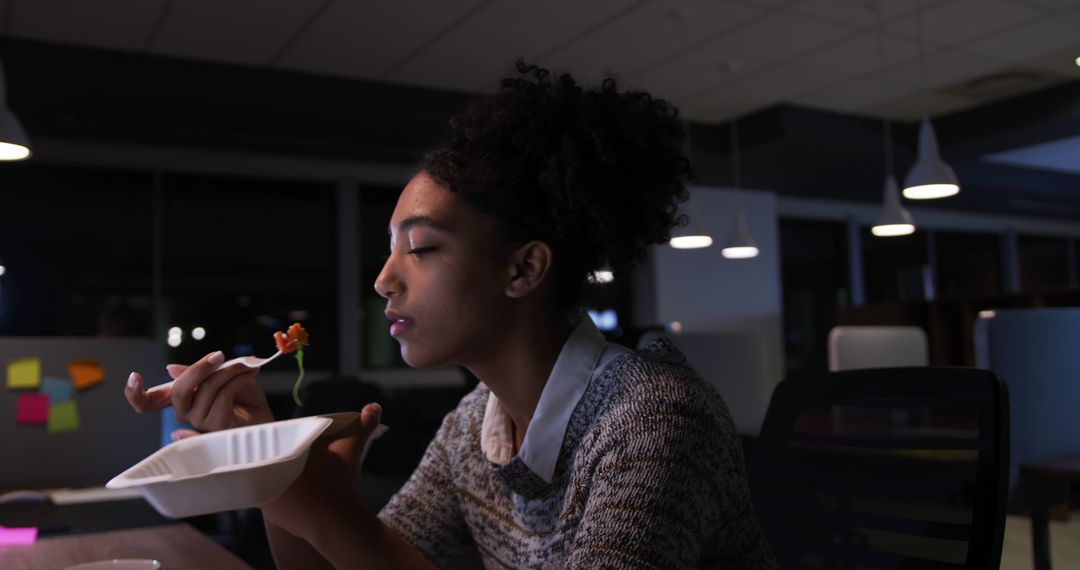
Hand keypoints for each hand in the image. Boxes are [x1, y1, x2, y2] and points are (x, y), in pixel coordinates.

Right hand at [124, 350, 274, 431]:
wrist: (266, 417)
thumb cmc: (244, 397)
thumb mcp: (221, 374)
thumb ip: (200, 371)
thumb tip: (170, 369)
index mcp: (182, 398)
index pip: (147, 403)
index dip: (135, 394)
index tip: (135, 376)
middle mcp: (185, 412)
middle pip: (179, 390)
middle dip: (199, 368)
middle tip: (220, 355)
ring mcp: (200, 422)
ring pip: (208, 388)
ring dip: (231, 371)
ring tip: (247, 366)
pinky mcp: (218, 426)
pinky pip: (224, 396)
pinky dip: (239, 380)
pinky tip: (250, 374)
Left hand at [262, 403, 384, 540]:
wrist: (334, 519)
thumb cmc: (337, 477)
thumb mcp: (352, 445)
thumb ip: (363, 424)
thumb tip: (375, 406)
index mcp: (280, 453)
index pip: (281, 443)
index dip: (295, 443)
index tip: (309, 447)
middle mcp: (266, 474)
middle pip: (277, 463)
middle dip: (291, 462)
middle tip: (311, 463)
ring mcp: (267, 499)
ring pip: (275, 484)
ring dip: (288, 482)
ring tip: (309, 481)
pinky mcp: (273, 518)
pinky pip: (278, 506)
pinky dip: (290, 502)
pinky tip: (305, 500)